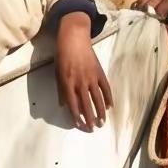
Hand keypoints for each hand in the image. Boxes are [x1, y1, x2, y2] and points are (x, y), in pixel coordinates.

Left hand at [54, 16, 113, 130]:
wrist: (74, 38)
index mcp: (67, 83)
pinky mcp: (99, 72)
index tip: (79, 125)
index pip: (72, 104)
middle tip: (92, 129)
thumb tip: (64, 105)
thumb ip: (61, 90)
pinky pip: (105, 88)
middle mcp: (80, 82)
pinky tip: (109, 107)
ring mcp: (91, 77)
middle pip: (86, 104)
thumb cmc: (62, 55)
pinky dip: (108, 98)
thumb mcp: (57, 72)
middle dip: (89, 118)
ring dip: (100, 112)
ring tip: (102, 122)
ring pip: (97, 98)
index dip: (76, 117)